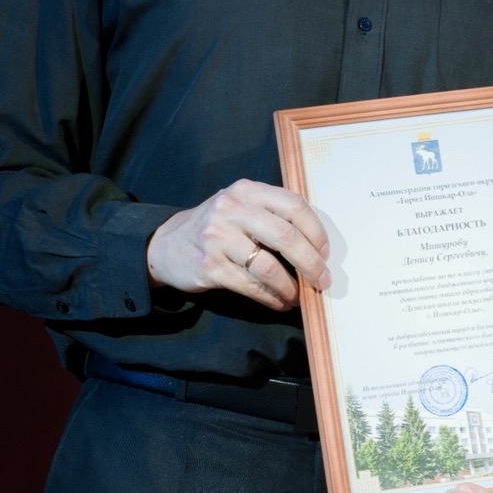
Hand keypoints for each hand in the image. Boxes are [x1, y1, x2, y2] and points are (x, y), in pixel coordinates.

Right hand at [146, 179, 329, 310]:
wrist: (167, 245)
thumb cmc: (217, 227)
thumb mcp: (240, 206)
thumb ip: (272, 214)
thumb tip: (316, 247)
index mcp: (247, 191)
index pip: (294, 206)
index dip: (316, 232)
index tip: (326, 253)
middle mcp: (232, 209)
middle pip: (286, 237)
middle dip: (311, 264)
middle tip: (322, 281)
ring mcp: (218, 238)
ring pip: (269, 267)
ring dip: (290, 288)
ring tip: (298, 297)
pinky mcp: (210, 266)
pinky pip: (251, 286)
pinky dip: (271, 297)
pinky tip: (278, 302)